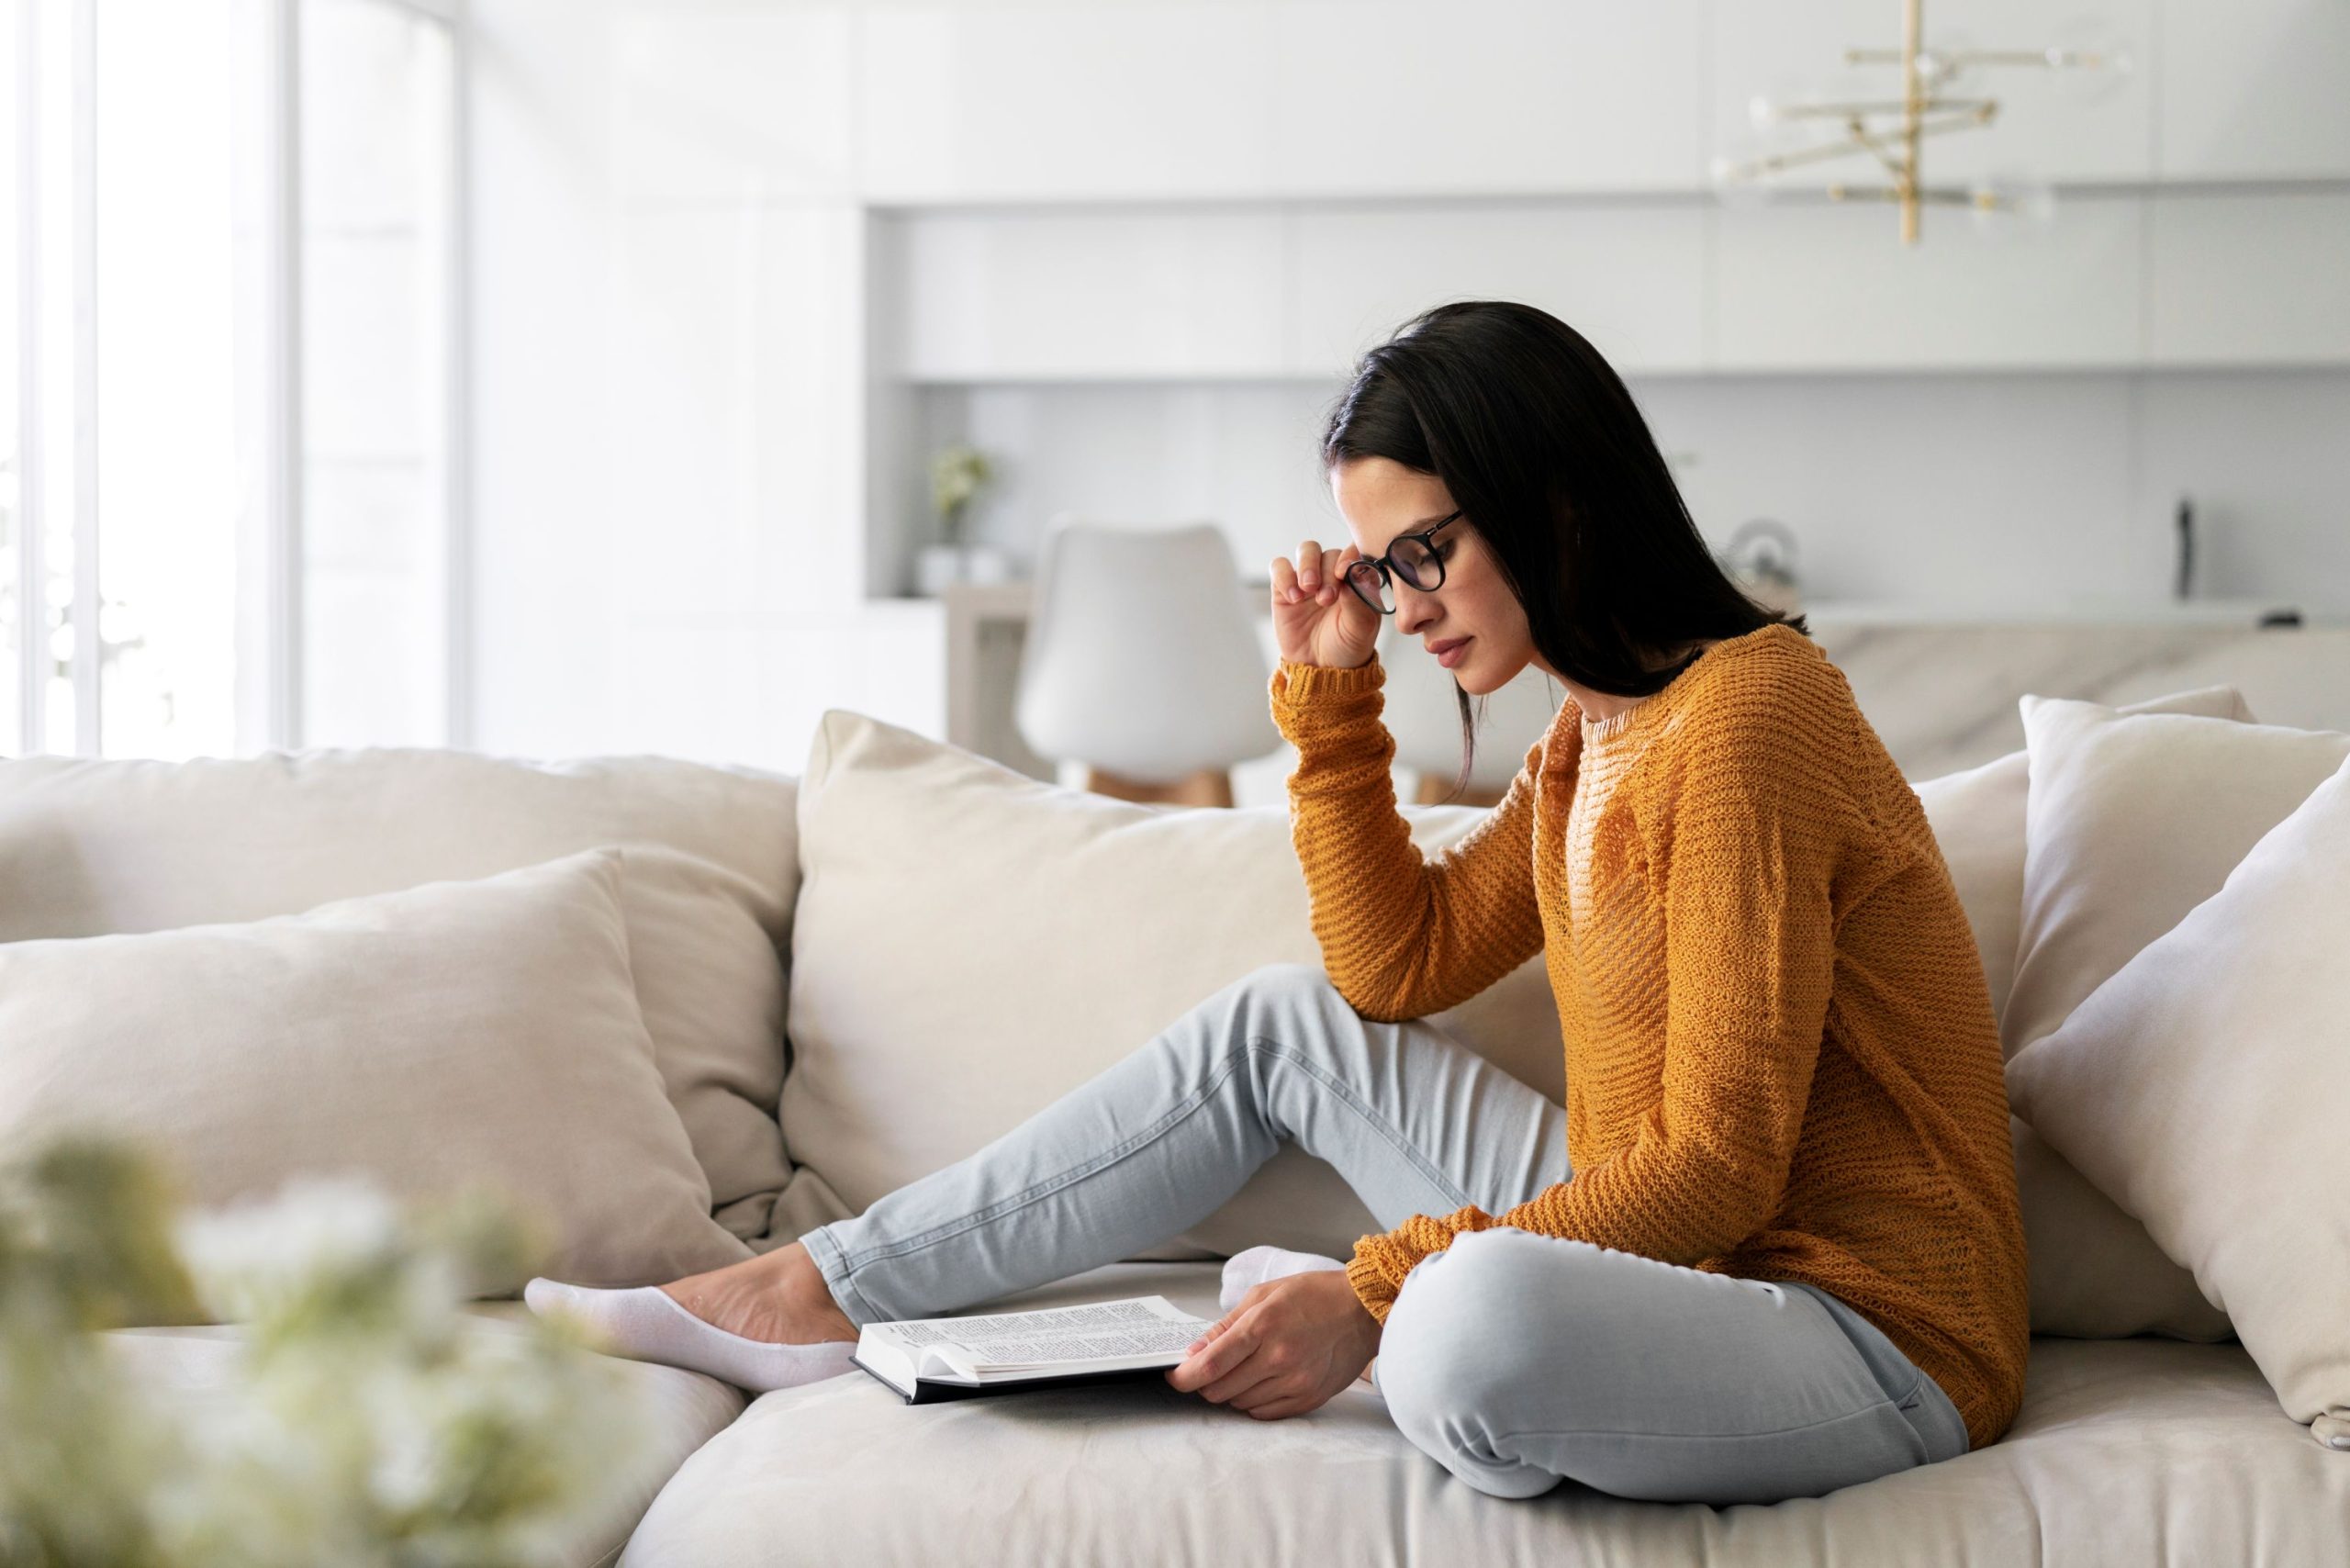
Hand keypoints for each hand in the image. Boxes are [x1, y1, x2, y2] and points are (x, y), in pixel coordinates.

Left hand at [1163, 1268, 1379, 1419]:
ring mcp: (1295, 1383)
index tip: (1174, 1376)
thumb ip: (1226, 1326)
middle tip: (1210, 1368)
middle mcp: (1278, 1358)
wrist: (1364, 1311)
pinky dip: (1253, 1401)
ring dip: (1231, 1391)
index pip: (1209, 1365)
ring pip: (1240, 1404)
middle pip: (1219, 1390)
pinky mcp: (1308, 1399)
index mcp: (1262, 1326)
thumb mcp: (1264, 1295)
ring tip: (1243, 1369)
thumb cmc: (1314, 1295)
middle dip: (1206, 1382)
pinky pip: (1264, 1414)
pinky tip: (1261, 1382)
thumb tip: (1194, 1352)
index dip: (1183, 1377)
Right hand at [1271, 539, 1381, 670]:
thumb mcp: (1361, 628)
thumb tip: (1349, 573)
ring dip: (1307, 566)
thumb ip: (1358, 600)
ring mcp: (1309, 578)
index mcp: (1358, 577)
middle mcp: (1334, 573)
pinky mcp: (1285, 587)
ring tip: (1307, 590)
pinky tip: (1293, 598)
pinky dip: (1284, 576)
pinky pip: (1280, 567)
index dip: (1348, 556)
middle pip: (1329, 552)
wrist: (1320, 668)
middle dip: (1327, 572)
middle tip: (1325, 598)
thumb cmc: (1347, 646)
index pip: (1354, 552)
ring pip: (1306, 551)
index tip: (1343, 573)